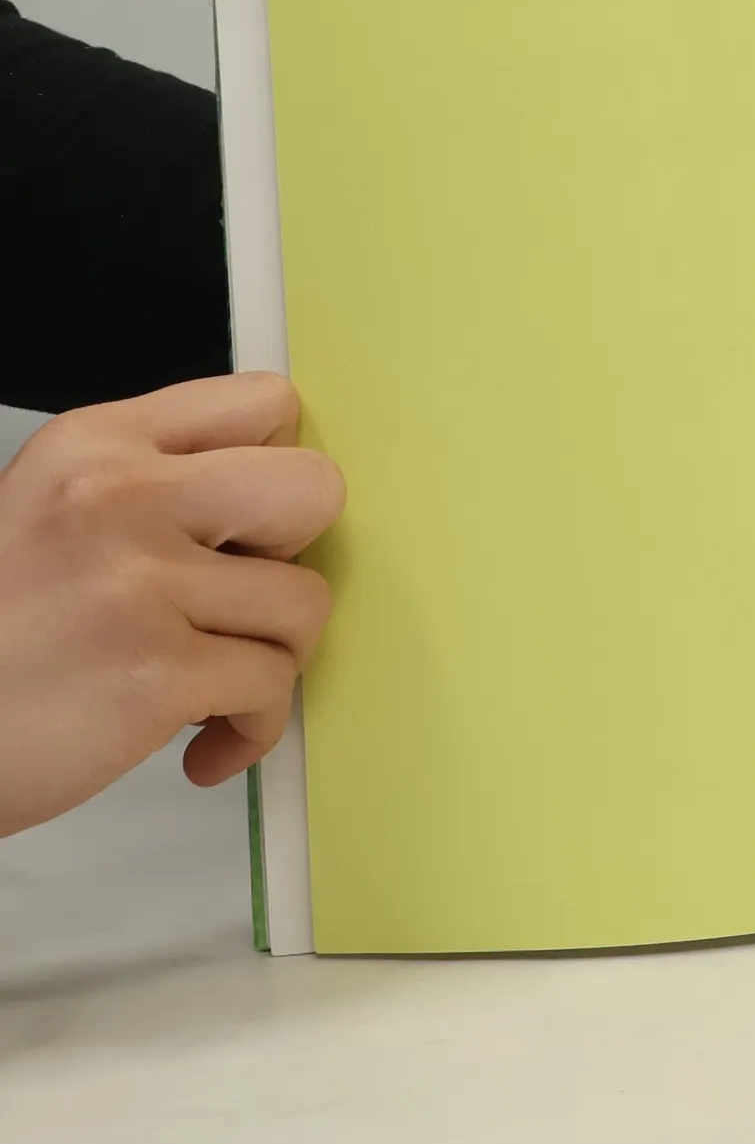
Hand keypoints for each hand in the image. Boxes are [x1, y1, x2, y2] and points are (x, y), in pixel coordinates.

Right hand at [0, 373, 343, 837]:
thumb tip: (274, 513)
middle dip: (296, 553)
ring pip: (306, 602)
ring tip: (214, 683)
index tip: (253, 525)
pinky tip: (201, 741)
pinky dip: (251, 726)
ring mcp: (139, 583)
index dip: (279, 470)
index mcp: (97, 444)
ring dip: (273, 657)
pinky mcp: (156, 672)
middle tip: (240, 596)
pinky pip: (273, 686)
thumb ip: (155, 490)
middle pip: (314, 488)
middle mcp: (119, 497)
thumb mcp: (52, 512)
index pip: (264, 402)